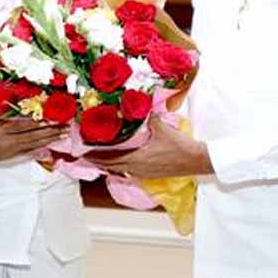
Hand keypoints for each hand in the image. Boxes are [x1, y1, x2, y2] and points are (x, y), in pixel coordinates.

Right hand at [0, 114, 66, 160]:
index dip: (38, 120)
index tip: (52, 115)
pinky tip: (50, 145)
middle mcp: (5, 138)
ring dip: (49, 139)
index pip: (22, 122)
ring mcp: (7, 148)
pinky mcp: (8, 155)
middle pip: (31, 134)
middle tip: (66, 125)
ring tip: (63, 134)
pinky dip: (40, 148)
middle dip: (50, 130)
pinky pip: (27, 151)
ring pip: (32, 143)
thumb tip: (12, 88)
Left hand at [87, 116, 212, 178]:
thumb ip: (149, 117)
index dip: (94, 156)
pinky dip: (119, 166)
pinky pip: (128, 171)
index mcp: (137, 159)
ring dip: (107, 164)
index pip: (109, 159)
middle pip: (110, 166)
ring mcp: (142, 173)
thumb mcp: (162, 128)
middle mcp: (136, 168)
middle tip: (84, 154)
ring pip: (119, 170)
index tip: (82, 152)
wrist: (196, 161)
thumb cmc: (179, 146)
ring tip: (97, 156)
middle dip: (97, 160)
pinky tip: (118, 160)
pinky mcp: (149, 174)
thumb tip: (140, 103)